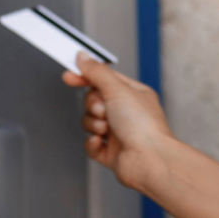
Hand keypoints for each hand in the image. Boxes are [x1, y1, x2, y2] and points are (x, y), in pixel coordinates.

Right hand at [62, 52, 176, 191]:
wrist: (149, 160)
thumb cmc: (144, 126)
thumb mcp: (118, 90)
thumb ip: (97, 72)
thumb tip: (83, 57)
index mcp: (133, 94)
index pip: (104, 79)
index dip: (85, 77)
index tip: (69, 76)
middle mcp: (126, 112)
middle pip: (93, 101)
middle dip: (93, 106)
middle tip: (103, 110)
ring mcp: (118, 133)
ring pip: (89, 122)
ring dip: (94, 124)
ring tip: (106, 130)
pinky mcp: (111, 152)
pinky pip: (90, 144)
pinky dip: (92, 143)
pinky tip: (101, 142)